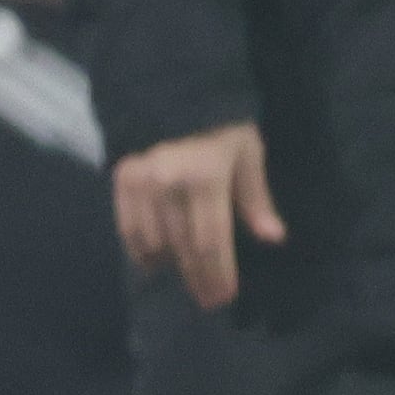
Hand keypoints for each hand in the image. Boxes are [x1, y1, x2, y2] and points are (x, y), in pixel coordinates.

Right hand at [113, 123, 285, 310]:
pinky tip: (153, 265)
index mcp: (206, 177)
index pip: (212, 240)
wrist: (173, 92)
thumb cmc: (220, 126)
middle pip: (184, 248)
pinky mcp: (121, 181)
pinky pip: (128, 229)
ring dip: (172, 267)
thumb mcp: (247, 154)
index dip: (219, 273)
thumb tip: (273, 238)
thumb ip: (255, 198)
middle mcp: (169, 184)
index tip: (225, 296)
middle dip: (199, 278)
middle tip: (209, 301)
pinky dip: (141, 251)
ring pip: (155, 243)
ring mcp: (141, 184)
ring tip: (187, 280)